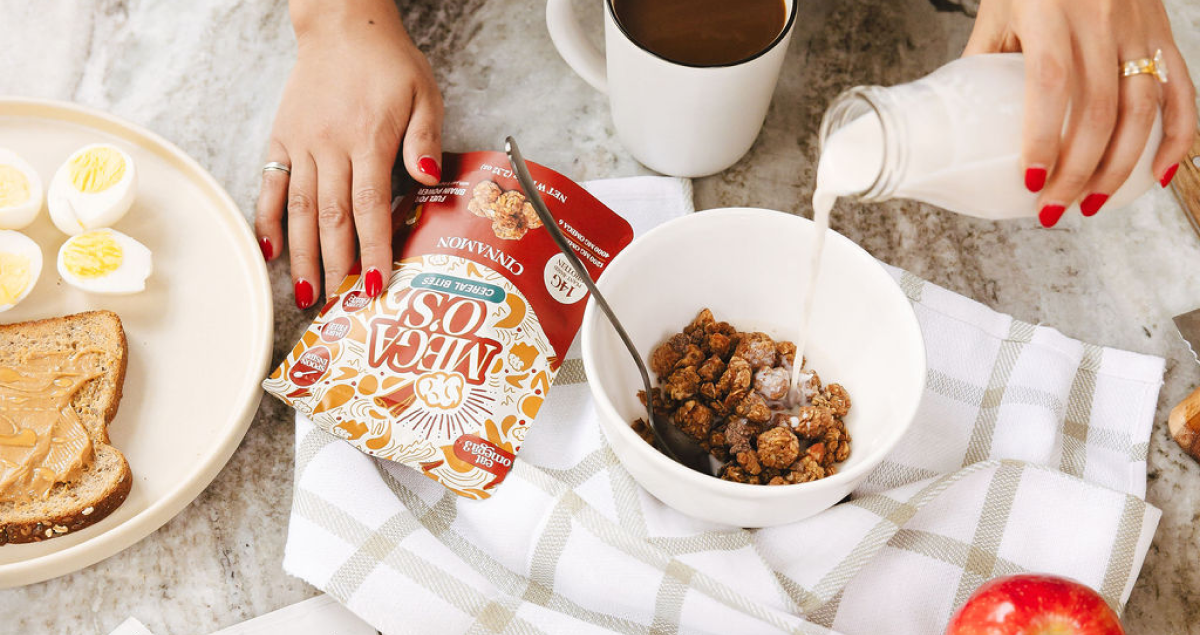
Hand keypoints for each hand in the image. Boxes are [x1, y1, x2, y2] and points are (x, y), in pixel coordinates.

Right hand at [255, 0, 442, 307]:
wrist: (342, 26)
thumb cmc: (389, 63)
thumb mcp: (424, 94)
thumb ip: (424, 138)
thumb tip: (428, 176)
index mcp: (368, 139)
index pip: (370, 208)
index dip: (372, 251)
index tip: (374, 286)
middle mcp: (330, 146)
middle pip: (333, 219)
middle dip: (336, 266)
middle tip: (339, 306)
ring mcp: (302, 144)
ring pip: (301, 210)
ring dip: (303, 255)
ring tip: (306, 294)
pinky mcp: (282, 138)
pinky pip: (272, 184)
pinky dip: (269, 218)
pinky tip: (271, 250)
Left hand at [965, 0, 1195, 226]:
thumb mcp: (998, 12)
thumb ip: (983, 62)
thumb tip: (962, 122)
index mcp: (1049, 11)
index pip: (1050, 82)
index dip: (1042, 138)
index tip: (1029, 181)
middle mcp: (1100, 19)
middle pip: (1098, 110)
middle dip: (1077, 172)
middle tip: (1054, 209)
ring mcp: (1138, 27)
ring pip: (1141, 110)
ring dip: (1119, 168)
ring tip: (1092, 204)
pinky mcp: (1163, 33)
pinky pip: (1181, 92)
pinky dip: (1177, 139)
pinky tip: (1156, 176)